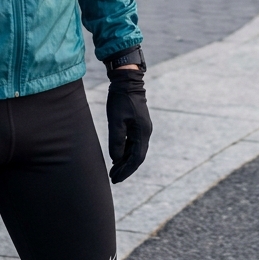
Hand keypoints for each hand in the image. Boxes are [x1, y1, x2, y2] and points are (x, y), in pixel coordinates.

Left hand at [106, 67, 151, 182]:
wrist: (127, 81)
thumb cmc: (121, 100)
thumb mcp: (116, 121)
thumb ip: (116, 141)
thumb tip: (116, 159)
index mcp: (142, 132)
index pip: (136, 158)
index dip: (126, 170)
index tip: (116, 179)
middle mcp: (145, 132)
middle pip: (137, 157)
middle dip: (125, 169)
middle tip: (113, 179)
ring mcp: (142, 128)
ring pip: (135, 150)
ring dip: (125, 161)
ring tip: (113, 171)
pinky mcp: (137, 124)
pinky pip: (133, 143)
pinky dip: (125, 152)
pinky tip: (116, 157)